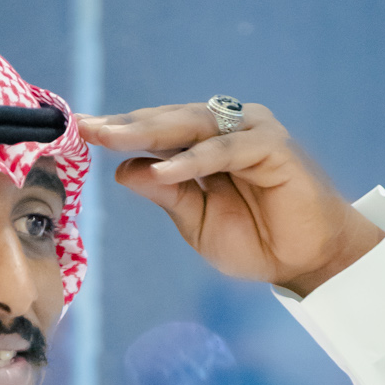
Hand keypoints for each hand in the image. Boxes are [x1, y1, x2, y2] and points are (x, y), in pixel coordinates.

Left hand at [77, 104, 381, 295]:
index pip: (156, 132)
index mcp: (205, 144)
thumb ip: (165, 191)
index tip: (78, 132)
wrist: (305, 262)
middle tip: (85, 128)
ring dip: (149, 132)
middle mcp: (226, 129)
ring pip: (191, 126)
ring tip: (110, 140)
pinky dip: (191, 161)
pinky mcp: (271, 147)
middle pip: (167, 122)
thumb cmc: (256, 241)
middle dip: (124, 126)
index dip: (119, 132)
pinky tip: (160, 170)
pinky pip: (223, 150)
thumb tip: (125, 170)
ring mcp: (249, 133)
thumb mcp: (196, 220)